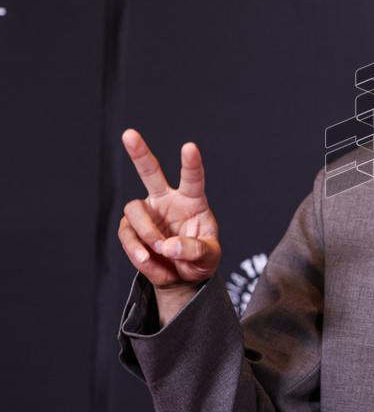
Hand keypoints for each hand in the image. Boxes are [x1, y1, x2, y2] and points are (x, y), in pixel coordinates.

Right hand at [118, 128, 221, 325]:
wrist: (182, 277)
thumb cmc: (200, 259)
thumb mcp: (208, 257)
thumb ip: (193, 249)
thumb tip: (168, 246)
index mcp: (193, 201)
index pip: (193, 179)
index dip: (191, 163)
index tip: (189, 147)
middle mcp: (167, 200)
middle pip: (150, 171)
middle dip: (139, 153)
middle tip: (129, 134)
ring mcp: (147, 213)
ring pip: (134, 209)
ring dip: (146, 232)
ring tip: (158, 251)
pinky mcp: (131, 229)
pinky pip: (127, 234)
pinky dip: (137, 250)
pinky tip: (148, 259)